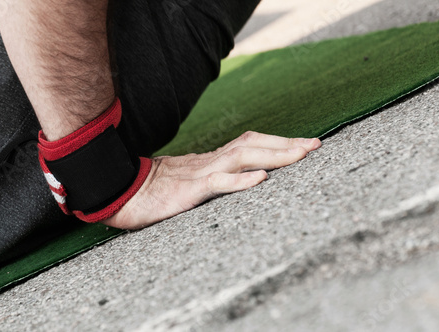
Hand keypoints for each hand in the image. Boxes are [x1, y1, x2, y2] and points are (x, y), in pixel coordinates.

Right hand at [102, 131, 320, 228]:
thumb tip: (237, 180)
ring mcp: (201, 173)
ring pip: (242, 157)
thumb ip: (213, 179)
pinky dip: (241, 179)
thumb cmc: (155, 189)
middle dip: (286, 144)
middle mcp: (211, 161)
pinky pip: (218, 182)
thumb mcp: (190, 181)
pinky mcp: (190, 190)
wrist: (122, 190)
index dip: (278, 144)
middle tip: (315, 144)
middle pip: (254, 144)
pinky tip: (262, 178)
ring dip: (274, 155)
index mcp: (212, 161)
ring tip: (302, 154)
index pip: (250, 145)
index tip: (303, 145)